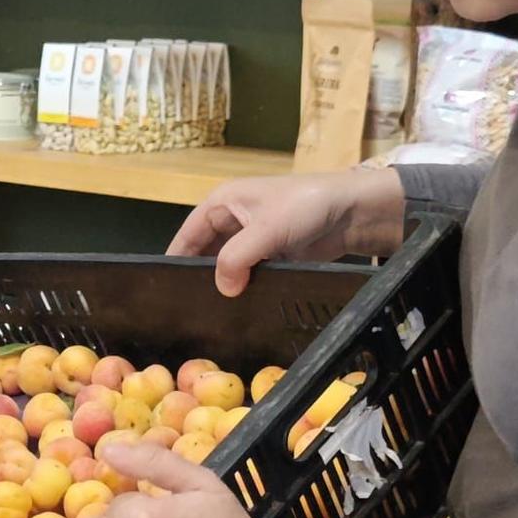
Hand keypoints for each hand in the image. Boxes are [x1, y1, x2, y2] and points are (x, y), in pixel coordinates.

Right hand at [170, 169, 406, 296]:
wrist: (353, 211)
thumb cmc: (305, 206)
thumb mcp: (267, 228)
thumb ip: (237, 258)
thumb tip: (222, 290)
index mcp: (222, 203)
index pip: (188, 234)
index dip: (175, 258)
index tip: (163, 287)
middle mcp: (232, 221)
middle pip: (205, 253)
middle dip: (198, 276)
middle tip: (187, 308)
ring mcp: (252, 240)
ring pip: (227, 266)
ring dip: (223, 285)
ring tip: (209, 314)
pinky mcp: (271, 257)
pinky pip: (248, 275)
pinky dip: (243, 289)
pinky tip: (237, 310)